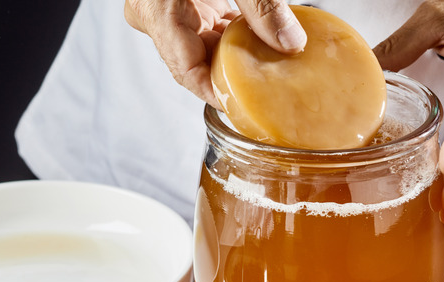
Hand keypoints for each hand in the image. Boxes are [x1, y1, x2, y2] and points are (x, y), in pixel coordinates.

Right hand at [124, 0, 306, 108]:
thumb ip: (262, 6)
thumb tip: (291, 44)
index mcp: (157, 11)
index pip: (187, 73)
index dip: (220, 93)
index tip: (253, 108)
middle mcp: (152, 16)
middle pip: (195, 63)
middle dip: (234, 74)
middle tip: (272, 87)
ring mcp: (162, 10)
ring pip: (200, 48)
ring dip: (235, 54)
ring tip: (271, 63)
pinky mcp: (175, 2)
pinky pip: (201, 29)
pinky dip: (230, 35)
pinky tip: (257, 38)